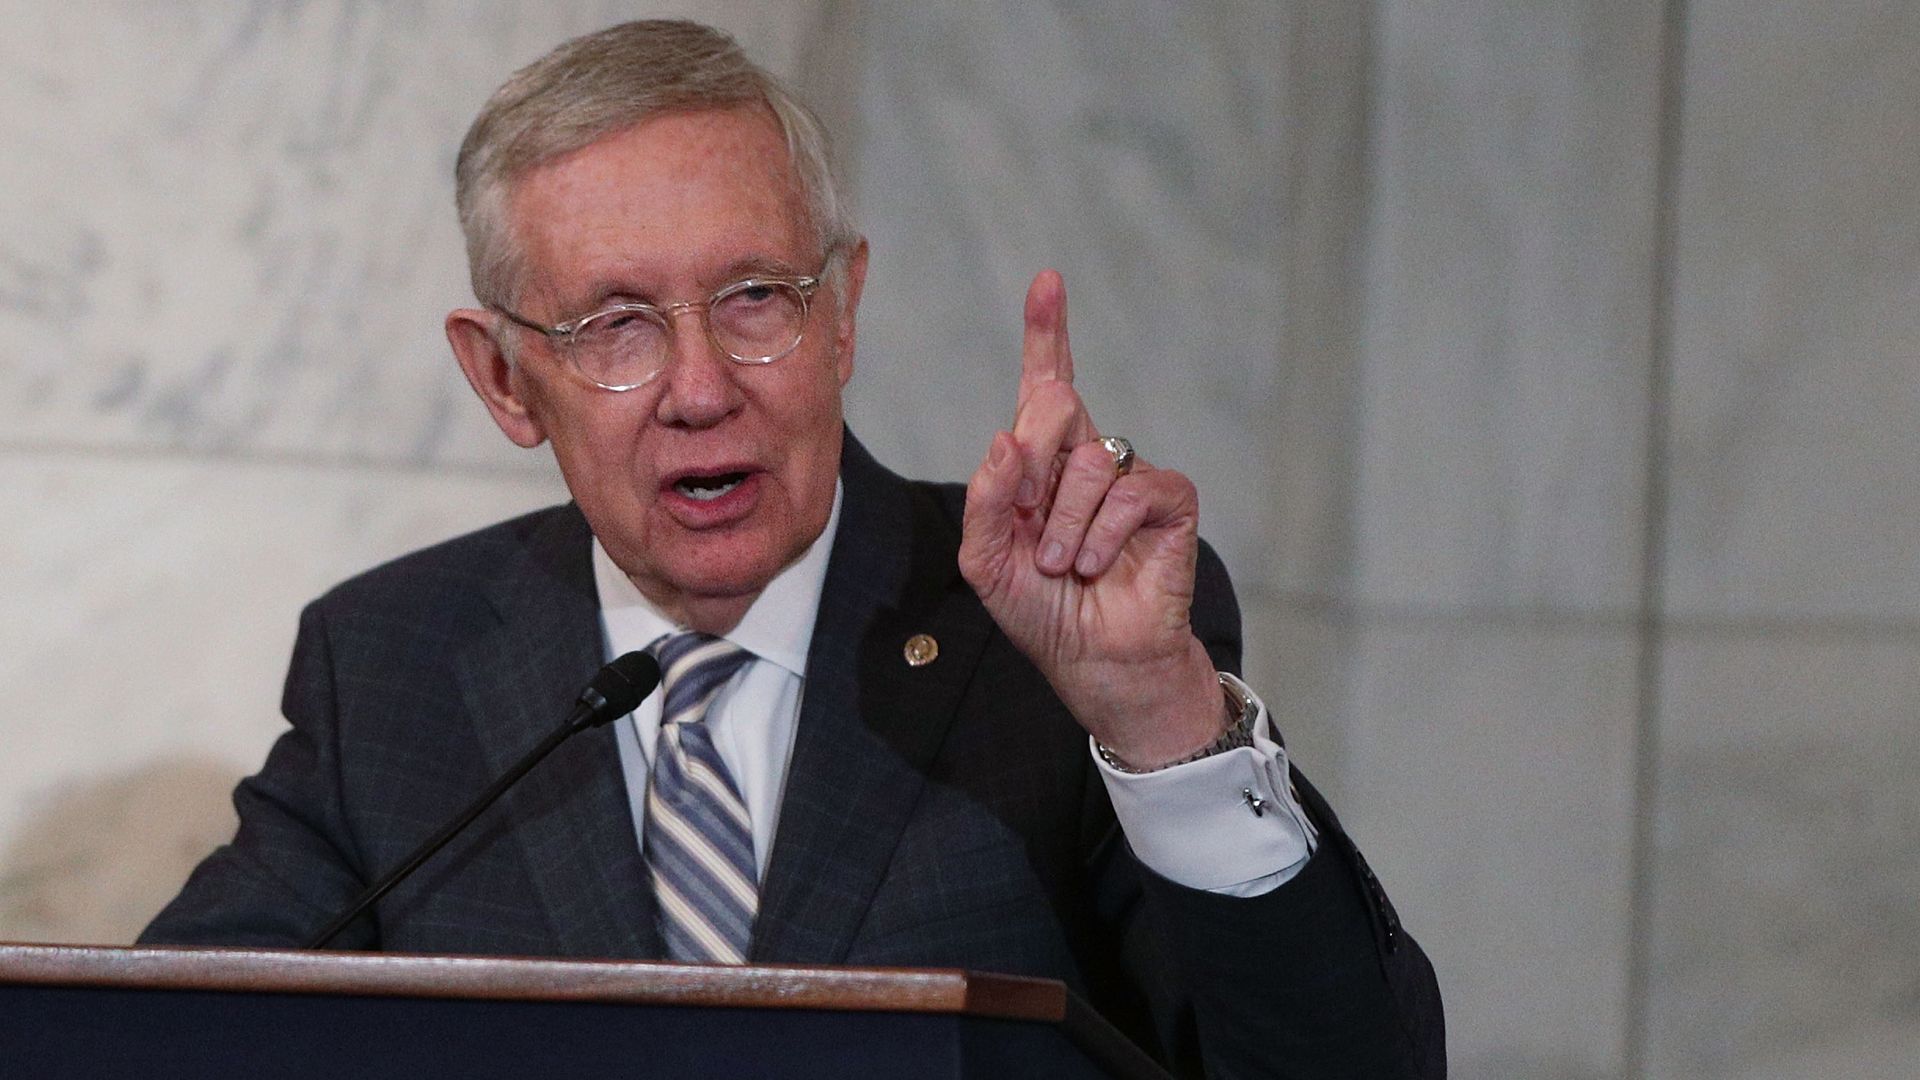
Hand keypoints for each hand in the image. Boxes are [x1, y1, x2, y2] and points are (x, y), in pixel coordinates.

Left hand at [958, 271, 1224, 767]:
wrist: (1095, 662)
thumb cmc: (1043, 611)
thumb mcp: (988, 562)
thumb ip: (987, 500)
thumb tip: (1005, 438)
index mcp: (1041, 462)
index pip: (1045, 384)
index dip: (1047, 331)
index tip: (1048, 282)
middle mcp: (1087, 458)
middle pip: (1057, 402)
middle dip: (1034, 459)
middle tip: (1032, 522)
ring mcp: (1131, 477)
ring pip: (1090, 460)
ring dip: (1065, 525)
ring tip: (1067, 565)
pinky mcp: (1170, 502)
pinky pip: (1130, 492)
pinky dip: (1103, 535)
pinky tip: (1100, 565)